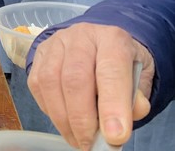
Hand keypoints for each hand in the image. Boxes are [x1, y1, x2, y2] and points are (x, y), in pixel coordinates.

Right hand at [28, 23, 153, 149]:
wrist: (100, 44)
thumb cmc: (121, 65)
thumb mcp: (140, 78)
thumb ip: (135, 98)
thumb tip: (120, 123)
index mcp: (112, 38)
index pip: (111, 71)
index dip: (112, 106)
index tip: (114, 137)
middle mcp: (81, 36)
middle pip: (75, 78)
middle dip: (82, 119)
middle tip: (90, 144)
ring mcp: (56, 44)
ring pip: (50, 82)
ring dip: (62, 118)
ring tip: (76, 139)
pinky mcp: (38, 55)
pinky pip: (37, 85)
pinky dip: (49, 110)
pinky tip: (63, 120)